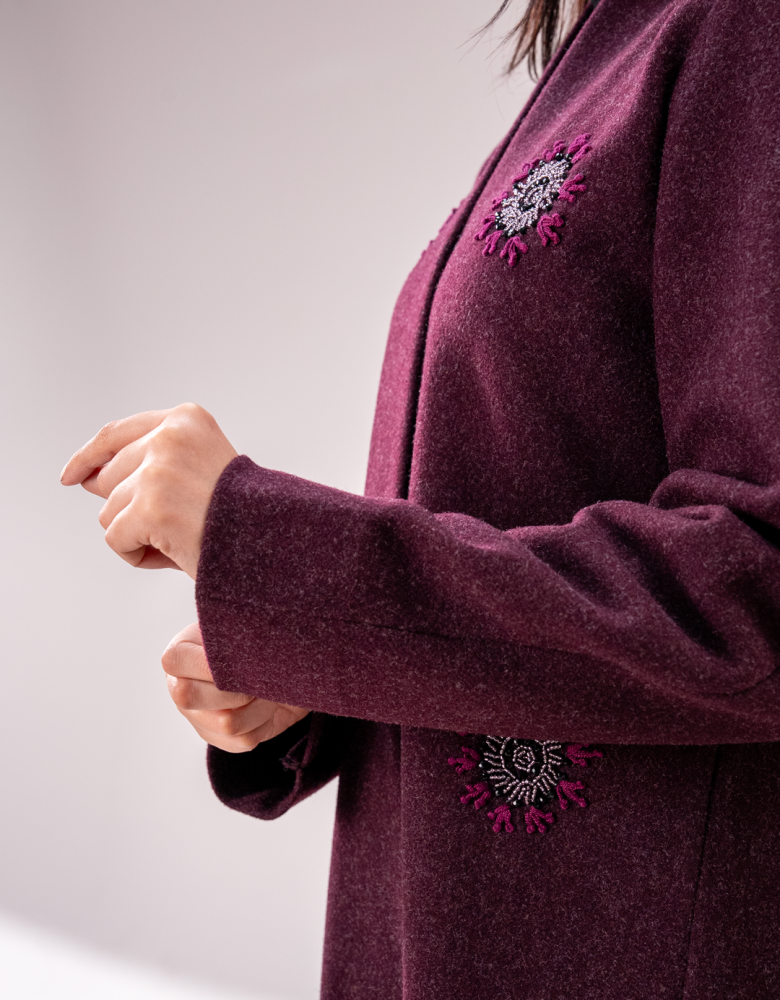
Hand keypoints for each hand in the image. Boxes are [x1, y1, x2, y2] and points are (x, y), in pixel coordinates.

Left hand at [60, 403, 237, 578]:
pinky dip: (138, 555)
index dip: (89, 457)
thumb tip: (84, 477)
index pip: (116, 434)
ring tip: (181, 538)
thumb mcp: (198, 467)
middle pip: (107, 478)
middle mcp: (170, 436)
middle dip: (131, 508)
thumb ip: (146, 463)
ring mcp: (158, 469)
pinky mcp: (150, 505)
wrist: (276, 539)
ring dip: (138, 534)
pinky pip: (115, 538)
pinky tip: (173, 552)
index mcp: (187, 419)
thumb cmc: (241, 513)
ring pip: (108, 511)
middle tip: (177, 523)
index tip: (71, 475)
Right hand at [162, 622, 310, 751]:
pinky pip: (243, 740)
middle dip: (236, 686)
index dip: (207, 664)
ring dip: (259, 704)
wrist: (284, 663)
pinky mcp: (220, 739)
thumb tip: (241, 652)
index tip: (240, 658)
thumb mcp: (245, 626)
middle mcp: (181, 686)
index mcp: (182, 652)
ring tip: (269, 687)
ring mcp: (198, 717)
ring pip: (225, 722)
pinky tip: (268, 705)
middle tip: (259, 675)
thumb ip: (234, 635)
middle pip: (190, 696)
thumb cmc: (260, 638)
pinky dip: (265, 721)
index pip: (173, 660)